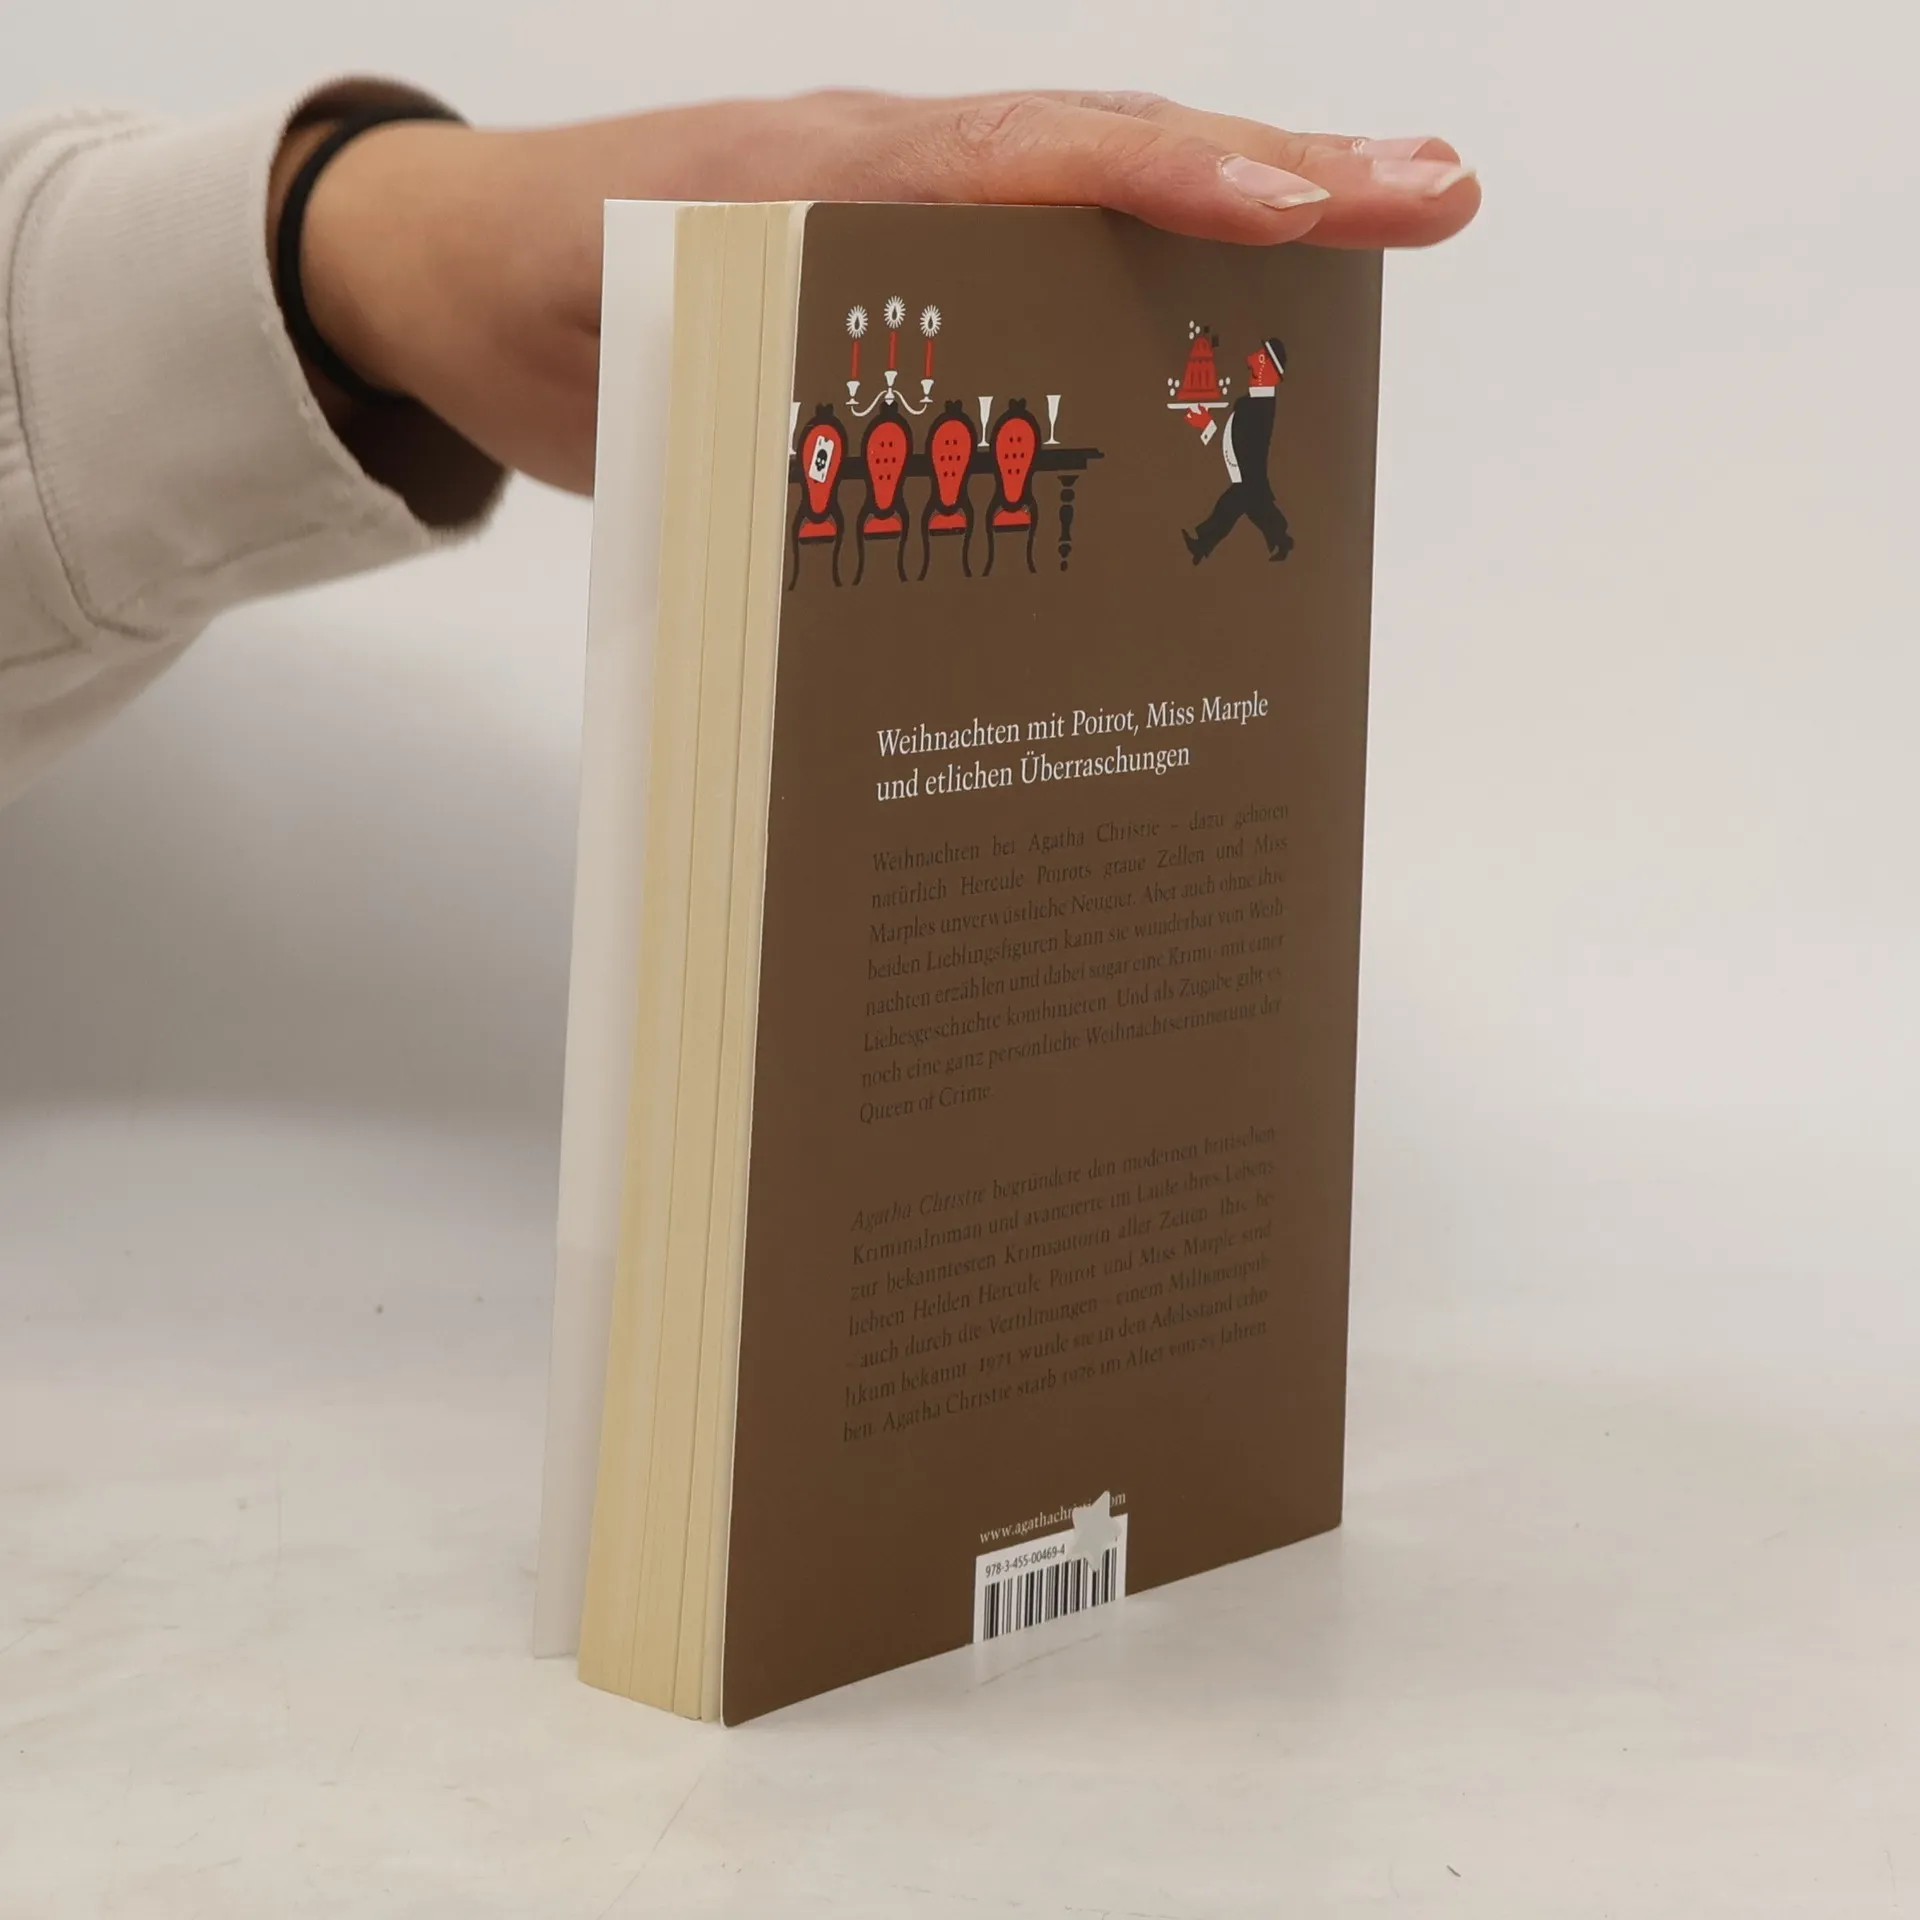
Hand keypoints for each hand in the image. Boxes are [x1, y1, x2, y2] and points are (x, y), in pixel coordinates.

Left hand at [291, 91, 1480, 494]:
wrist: (460, 279)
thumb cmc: (529, 296)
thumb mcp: (609, 329)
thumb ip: (730, 370)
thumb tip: (882, 454)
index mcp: (827, 176)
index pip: (1027, 160)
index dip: (1169, 181)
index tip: (1299, 208)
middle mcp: (891, 183)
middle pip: (1107, 161)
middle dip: (1278, 175)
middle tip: (1433, 194)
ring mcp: (906, 226)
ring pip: (1093, 214)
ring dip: (1235, 227)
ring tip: (1379, 239)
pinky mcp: (900, 287)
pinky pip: (1035, 278)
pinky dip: (1138, 293)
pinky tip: (1216, 351)